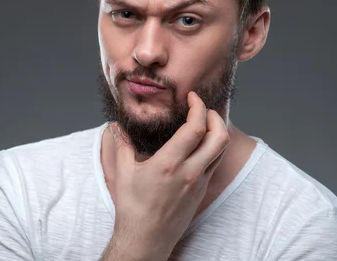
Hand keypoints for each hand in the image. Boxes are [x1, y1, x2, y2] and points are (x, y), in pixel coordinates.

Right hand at [101, 91, 229, 260]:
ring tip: (205, 122)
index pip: (195, 128)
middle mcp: (189, 172)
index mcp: (169, 163)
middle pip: (218, 137)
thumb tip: (116, 125)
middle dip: (215, 116)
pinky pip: (215, 164)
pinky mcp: (201, 191)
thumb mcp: (123, 173)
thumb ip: (122, 144)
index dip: (198, 107)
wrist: (146, 239)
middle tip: (203, 108)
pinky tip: (201, 144)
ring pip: (221, 150)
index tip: (191, 97)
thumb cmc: (133, 208)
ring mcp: (198, 182)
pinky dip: (213, 148)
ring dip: (217, 131)